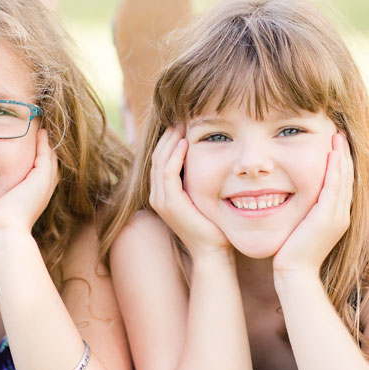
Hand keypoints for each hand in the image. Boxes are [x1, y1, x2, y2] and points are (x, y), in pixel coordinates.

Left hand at [0, 128, 58, 248]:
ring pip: (48, 160)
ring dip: (45, 145)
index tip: (23, 154)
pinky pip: (45, 155)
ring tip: (41, 130)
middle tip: (39, 136)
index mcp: (28, 203)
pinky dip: (44, 144)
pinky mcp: (41, 180)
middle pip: (46, 169)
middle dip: (42, 153)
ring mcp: (42, 187)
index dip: (31, 166)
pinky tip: (40, 131)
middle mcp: (39, 195)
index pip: (34, 181)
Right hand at [149, 126, 230, 259]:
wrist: (212, 251)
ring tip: (182, 125)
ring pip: (159, 161)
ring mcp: (161, 201)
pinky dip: (174, 156)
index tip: (182, 124)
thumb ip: (197, 180)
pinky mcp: (169, 204)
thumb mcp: (202, 197)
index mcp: (162, 194)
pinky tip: (185, 143)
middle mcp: (157, 196)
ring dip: (170, 141)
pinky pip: (167, 173)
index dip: (168, 140)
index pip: (160, 159)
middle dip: (167, 136)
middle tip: (180, 118)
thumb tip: (208, 157)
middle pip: (156, 156)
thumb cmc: (212, 225)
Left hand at [273, 132, 353, 277]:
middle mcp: (341, 215)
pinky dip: (334, 169)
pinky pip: (334, 187)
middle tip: (340, 134)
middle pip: (347, 178)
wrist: (294, 273)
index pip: (342, 184)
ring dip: (341, 156)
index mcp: (336, 217)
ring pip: (343, 179)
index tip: (336, 145)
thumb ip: (304, 212)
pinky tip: (332, 153)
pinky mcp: (328, 217)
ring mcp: (337, 217)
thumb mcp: (301, 227)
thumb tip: (293, 198)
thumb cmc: (291, 253)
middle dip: (343, 155)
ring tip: (338, 136)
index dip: (340, 163)